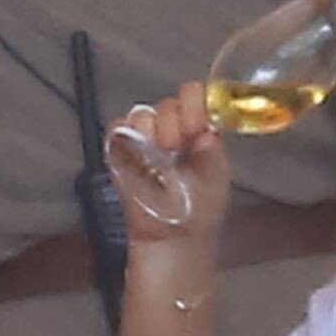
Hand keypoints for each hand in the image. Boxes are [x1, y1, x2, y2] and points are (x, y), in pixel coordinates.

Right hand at [108, 82, 230, 244]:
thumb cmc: (199, 209)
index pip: (197, 97)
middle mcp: (173, 129)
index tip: (196, 122)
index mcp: (199, 129)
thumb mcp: (217, 179)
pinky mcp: (122, 150)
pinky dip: (127, 133)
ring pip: (143, 113)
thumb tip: (208, 132)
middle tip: (177, 142)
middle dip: (174, 118)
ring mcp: (146, 138)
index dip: (196, 102)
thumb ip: (213, 153)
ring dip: (152, 127)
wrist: (175, 238)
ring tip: (160, 150)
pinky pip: (118, 128)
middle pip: (169, 104)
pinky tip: (139, 151)